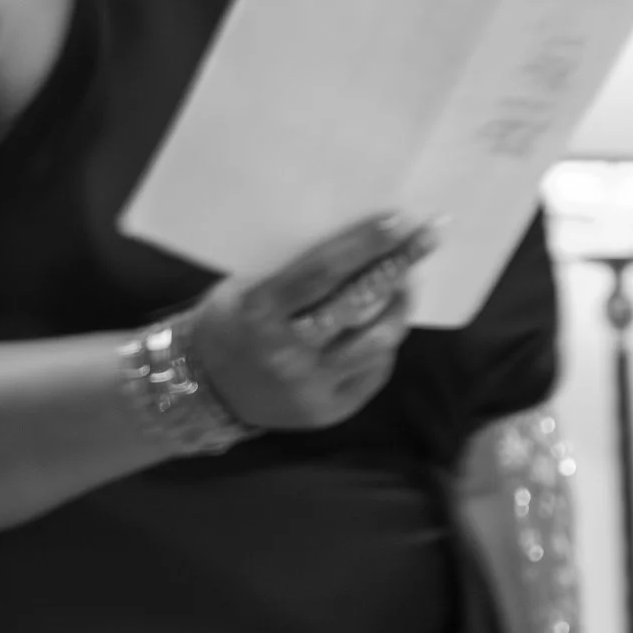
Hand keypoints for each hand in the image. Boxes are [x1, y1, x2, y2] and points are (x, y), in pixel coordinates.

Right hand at [186, 213, 434, 433]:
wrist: (206, 389)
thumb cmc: (230, 323)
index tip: (399, 222)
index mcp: (260, 311)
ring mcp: (310, 385)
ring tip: (408, 285)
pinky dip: (384, 346)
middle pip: (356, 305)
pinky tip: (387, 325)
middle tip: (426, 240)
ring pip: (375, 343)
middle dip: (396, 268)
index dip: (364, 245)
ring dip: (398, 309)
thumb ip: (294, 274)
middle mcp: (286, 351)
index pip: (322, 271)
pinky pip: (372, 373)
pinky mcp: (328, 410)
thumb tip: (356, 245)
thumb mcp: (246, 288)